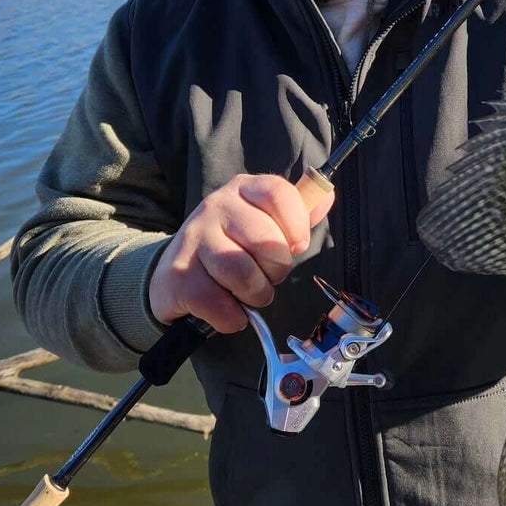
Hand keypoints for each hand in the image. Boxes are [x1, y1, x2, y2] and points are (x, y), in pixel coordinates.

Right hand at [149, 173, 334, 332]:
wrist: (178, 272)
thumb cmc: (235, 245)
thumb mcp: (266, 221)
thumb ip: (299, 213)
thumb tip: (327, 197)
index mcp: (244, 189)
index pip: (278, 193)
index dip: (297, 223)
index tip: (298, 245)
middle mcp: (216, 206)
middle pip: (265, 239)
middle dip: (277, 269)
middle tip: (269, 274)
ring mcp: (194, 239)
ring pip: (241, 272)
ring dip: (256, 293)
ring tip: (252, 293)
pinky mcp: (179, 275)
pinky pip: (218, 304)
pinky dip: (233, 317)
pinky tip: (230, 310)